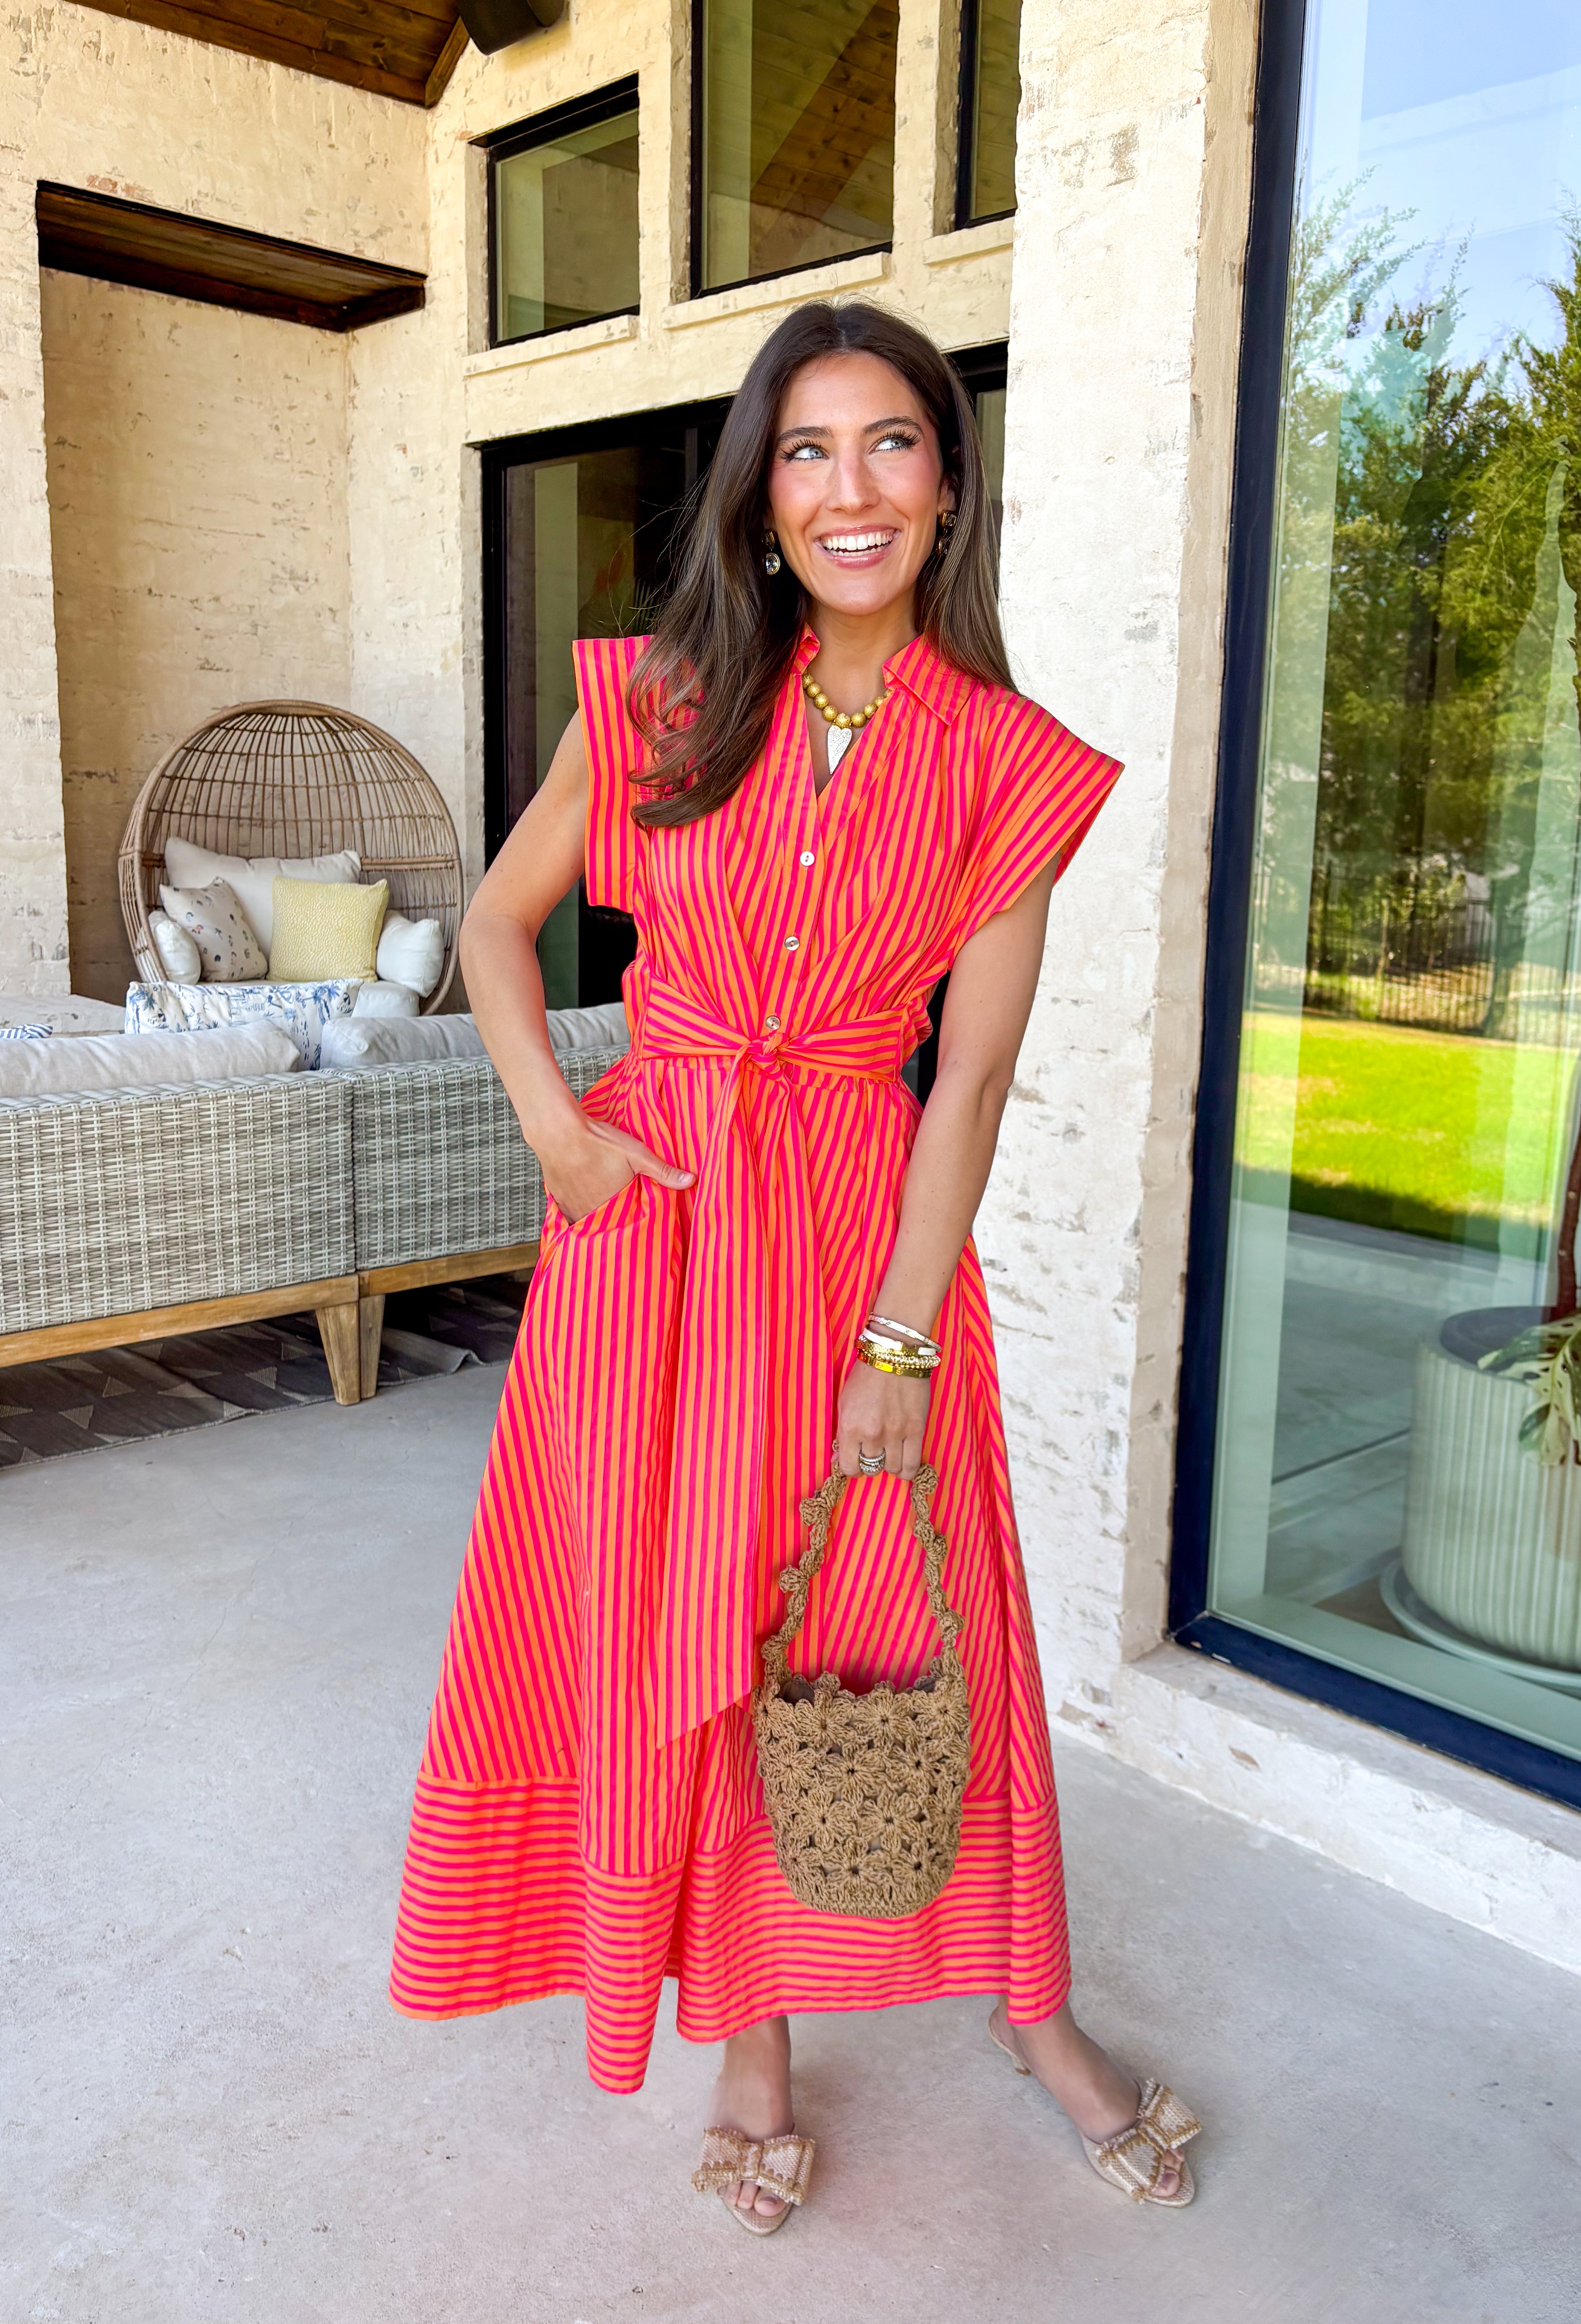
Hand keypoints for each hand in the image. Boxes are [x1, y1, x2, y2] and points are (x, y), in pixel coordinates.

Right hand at [542, 1116, 693, 1222]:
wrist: (558, 1130)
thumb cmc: (597, 1141)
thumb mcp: (637, 1154)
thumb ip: (663, 1171)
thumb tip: (690, 1181)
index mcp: (613, 1207)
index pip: (627, 1227)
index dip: (633, 1224)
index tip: (639, 1222)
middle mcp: (591, 1213)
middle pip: (607, 1226)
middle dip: (615, 1223)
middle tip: (622, 1217)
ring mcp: (572, 1208)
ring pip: (588, 1222)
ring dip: (597, 1218)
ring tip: (604, 1210)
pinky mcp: (558, 1199)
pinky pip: (570, 1215)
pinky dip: (578, 1212)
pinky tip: (584, 1203)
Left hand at [834, 1357, 930, 1479]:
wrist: (894, 1355)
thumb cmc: (865, 1376)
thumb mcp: (844, 1402)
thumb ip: (841, 1434)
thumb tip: (837, 1460)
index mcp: (850, 1427)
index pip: (849, 1467)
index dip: (851, 1467)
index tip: (855, 1461)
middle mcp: (871, 1435)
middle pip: (870, 1468)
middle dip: (870, 1464)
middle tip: (872, 1453)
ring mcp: (895, 1434)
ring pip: (892, 1468)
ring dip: (889, 1465)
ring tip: (889, 1455)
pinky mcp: (916, 1430)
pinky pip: (912, 1464)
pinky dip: (907, 1470)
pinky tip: (903, 1466)